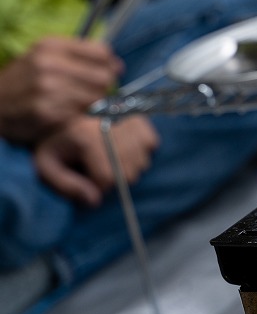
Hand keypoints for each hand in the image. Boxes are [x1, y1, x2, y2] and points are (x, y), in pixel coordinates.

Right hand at [0, 37, 122, 143]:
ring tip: (77, 106)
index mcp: (51, 46)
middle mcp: (49, 64)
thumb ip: (81, 57)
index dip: (109, 65)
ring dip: (92, 105)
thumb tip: (118, 65)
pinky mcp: (48, 113)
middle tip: (91, 94)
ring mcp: (48, 89)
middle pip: (103, 77)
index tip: (107, 73)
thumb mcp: (46, 57)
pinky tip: (69, 116)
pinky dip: (81, 118)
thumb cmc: (27, 81)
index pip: (102, 53)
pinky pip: (82, 116)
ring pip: (96, 99)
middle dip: (103, 88)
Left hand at [34, 115, 159, 205]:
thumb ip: (65, 186)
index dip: (98, 187)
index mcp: (85, 136)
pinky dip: (139, 151)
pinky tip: (122, 146)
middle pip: (129, 174)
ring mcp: (131, 120)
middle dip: (114, 179)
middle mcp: (111, 124)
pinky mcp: (142, 118)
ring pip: (142, 163)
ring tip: (109, 156)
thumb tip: (95, 200)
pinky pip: (151, 147)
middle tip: (98, 168)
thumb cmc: (57, 146)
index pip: (107, 178)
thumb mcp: (47, 167)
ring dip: (128, 167)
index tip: (87, 180)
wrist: (63, 113)